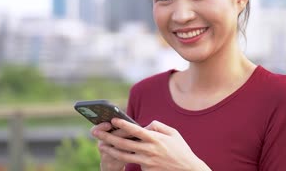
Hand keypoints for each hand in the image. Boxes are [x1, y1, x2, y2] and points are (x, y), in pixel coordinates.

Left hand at [92, 118, 210, 170]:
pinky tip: (114, 154)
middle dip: (108, 137)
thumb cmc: (180, 149)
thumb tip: (144, 125)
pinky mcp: (146, 170)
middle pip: (124, 143)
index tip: (113, 119)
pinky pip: (133, 163)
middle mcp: (149, 150)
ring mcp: (147, 162)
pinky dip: (123, 158)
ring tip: (101, 146)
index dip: (123, 124)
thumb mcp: (173, 133)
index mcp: (156, 139)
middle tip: (97, 133)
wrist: (187, 170)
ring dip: (110, 150)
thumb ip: (157, 126)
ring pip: (124, 156)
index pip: (136, 130)